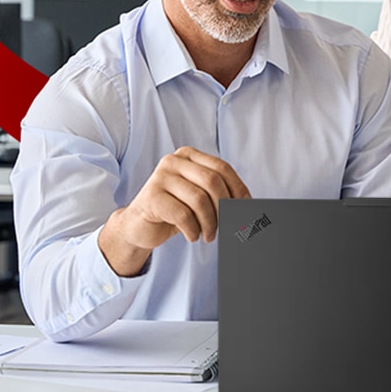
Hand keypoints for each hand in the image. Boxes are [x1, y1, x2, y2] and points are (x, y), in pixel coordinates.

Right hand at [99, 146, 249, 274]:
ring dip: (210, 223)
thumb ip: (221, 194)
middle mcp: (173, 161)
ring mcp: (160, 177)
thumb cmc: (175, 211)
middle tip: (224, 228)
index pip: (222, 168)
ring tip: (208, 235)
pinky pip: (183, 215)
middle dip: (224, 208)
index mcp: (189, 156)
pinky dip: (193, 230)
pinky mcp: (151, 197)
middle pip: (212, 182)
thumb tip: (251, 206)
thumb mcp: (200, 198)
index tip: (244, 210)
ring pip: (199, 199)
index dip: (238, 190)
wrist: (139, 226)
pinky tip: (192, 236)